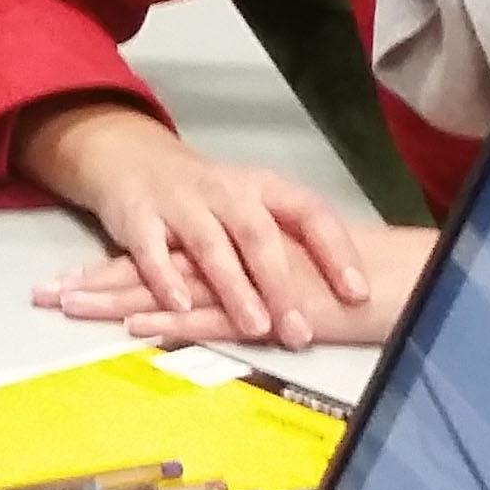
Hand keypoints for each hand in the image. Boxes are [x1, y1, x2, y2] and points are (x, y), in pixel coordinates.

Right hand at [18, 102, 390, 346]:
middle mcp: (226, 192)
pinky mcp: (139, 218)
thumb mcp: (253, 204)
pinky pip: (152, 250)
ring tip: (255, 327)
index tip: (358, 292)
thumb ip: (289, 242)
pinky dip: (166, 279)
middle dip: (281, 286)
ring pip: (211, 246)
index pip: (310, 214)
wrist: (131, 157)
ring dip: (234, 288)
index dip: (336, 252)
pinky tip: (180, 307)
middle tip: (300, 332)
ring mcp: (182, 203)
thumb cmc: (208, 196)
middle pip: (259, 237)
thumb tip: (346, 291)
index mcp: (264, 188)